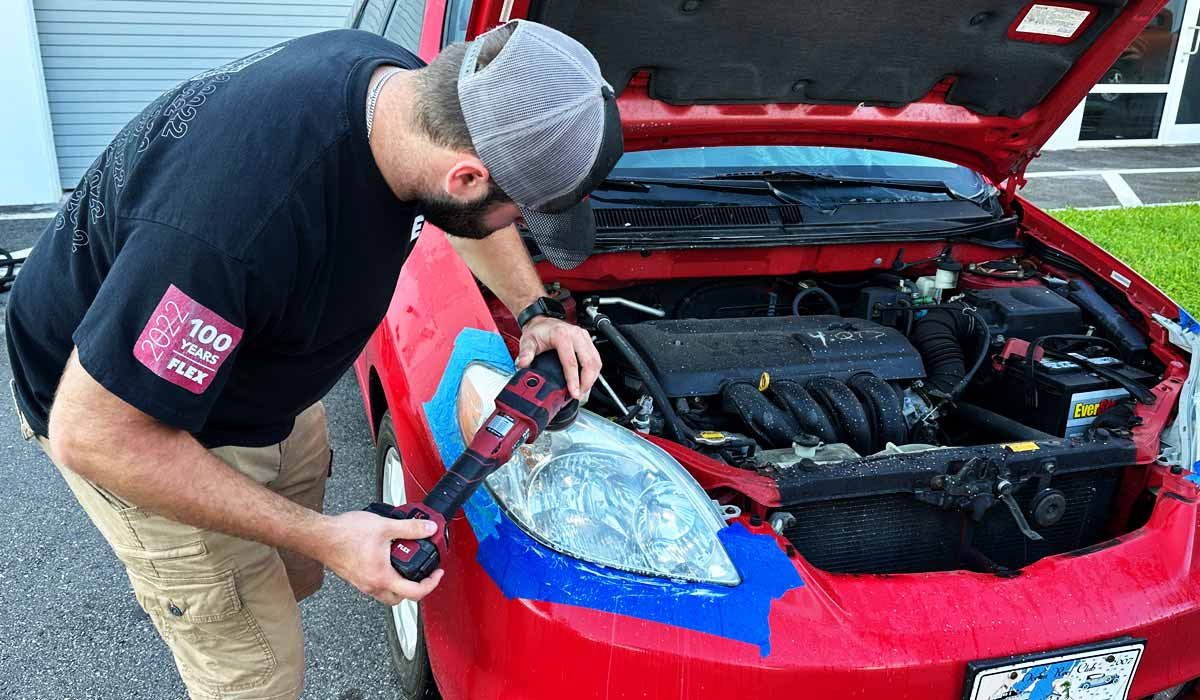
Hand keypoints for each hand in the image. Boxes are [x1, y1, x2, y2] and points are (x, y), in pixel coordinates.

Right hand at [312, 511, 444, 605]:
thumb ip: (410, 528)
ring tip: (407, 566)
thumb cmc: (345, 534)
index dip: (431, 584)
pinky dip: (386, 578)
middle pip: (400, 598)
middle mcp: (372, 585)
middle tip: (424, 574)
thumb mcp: (385, 526)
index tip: (436, 573)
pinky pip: (375, 585)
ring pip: (386, 593)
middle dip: (415, 589)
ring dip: (400, 584)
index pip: (414, 592)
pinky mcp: (355, 578)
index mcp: (382, 577)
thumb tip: (428, 528)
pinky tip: (387, 560)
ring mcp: (362, 584)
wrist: (320, 536)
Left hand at [515, 316, 601, 398]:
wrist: (542, 321)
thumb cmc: (538, 331)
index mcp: (562, 335)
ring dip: (592, 379)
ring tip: (582, 390)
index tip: (574, 393)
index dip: (574, 380)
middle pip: (589, 362)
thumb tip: (522, 364)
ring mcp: (584, 337)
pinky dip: (593, 372)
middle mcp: (576, 335)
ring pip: (596, 361)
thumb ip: (525, 353)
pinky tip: (586, 380)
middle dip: (587, 382)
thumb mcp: (527, 341)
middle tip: (579, 395)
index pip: (572, 362)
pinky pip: (596, 358)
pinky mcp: (588, 341)